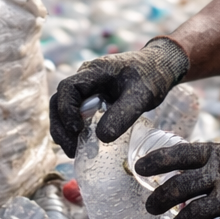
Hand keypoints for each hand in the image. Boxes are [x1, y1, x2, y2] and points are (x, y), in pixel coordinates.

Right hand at [49, 38, 189, 157]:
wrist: (161, 67)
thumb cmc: (152, 76)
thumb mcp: (142, 95)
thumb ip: (123, 114)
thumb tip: (102, 137)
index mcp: (93, 72)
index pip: (67, 89)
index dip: (66, 111)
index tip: (77, 130)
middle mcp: (85, 79)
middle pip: (58, 101)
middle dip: (60, 126)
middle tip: (71, 150)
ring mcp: (87, 89)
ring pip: (63, 108)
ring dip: (64, 130)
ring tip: (73, 151)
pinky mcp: (92, 99)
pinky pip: (76, 113)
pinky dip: (74, 129)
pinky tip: (82, 144)